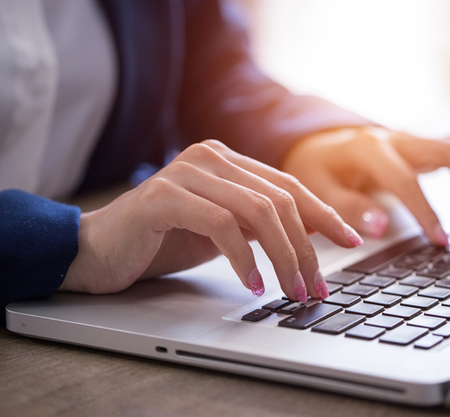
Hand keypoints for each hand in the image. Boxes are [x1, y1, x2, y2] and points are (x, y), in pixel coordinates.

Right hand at [59, 140, 363, 301]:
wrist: (97, 250)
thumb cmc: (162, 241)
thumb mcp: (223, 231)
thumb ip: (260, 224)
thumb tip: (312, 236)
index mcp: (228, 161)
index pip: (289, 186)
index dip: (324, 214)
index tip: (352, 240)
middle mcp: (210, 157)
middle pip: (280, 199)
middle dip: (306, 248)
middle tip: (316, 286)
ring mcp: (187, 172)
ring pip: (258, 211)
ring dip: (283, 257)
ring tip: (292, 291)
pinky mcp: (163, 196)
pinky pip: (221, 225)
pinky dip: (244, 259)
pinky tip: (253, 284)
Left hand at [281, 126, 449, 244]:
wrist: (318, 145)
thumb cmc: (317, 169)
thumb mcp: (318, 190)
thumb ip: (347, 208)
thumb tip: (379, 228)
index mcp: (370, 150)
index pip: (407, 180)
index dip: (427, 212)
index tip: (441, 241)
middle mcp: (399, 139)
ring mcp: (415, 140)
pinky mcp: (425, 146)